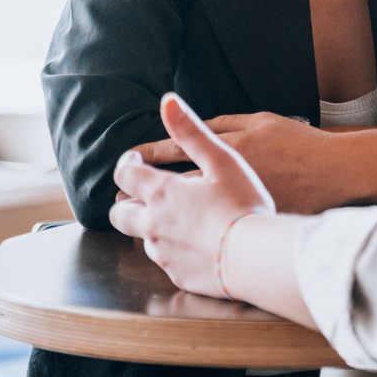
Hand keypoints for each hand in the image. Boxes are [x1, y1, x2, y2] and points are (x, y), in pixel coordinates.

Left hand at [111, 94, 274, 297]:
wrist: (256, 257)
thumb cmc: (244, 204)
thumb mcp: (223, 158)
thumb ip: (191, 130)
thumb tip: (168, 101)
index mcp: (162, 193)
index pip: (125, 175)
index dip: (128, 164)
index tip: (137, 160)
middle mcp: (154, 225)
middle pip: (120, 213)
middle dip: (126, 201)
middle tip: (144, 194)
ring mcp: (164, 253)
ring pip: (142, 238)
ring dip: (152, 227)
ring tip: (179, 220)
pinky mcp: (177, 275)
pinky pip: (166, 260)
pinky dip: (174, 250)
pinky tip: (197, 245)